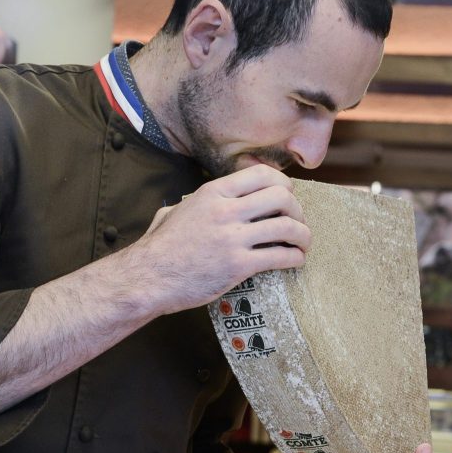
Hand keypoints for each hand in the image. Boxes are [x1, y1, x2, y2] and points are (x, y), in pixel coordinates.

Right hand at [127, 165, 310, 315]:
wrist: (147, 278)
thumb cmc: (159, 247)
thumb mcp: (176, 211)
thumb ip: (196, 203)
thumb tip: (199, 202)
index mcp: (214, 192)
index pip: (263, 175)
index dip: (283, 185)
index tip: (287, 197)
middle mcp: (226, 210)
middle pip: (282, 198)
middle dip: (297, 210)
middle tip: (297, 222)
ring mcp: (233, 238)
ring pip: (287, 227)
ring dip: (303, 236)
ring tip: (303, 244)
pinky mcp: (238, 265)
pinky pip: (280, 256)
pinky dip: (295, 258)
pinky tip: (295, 260)